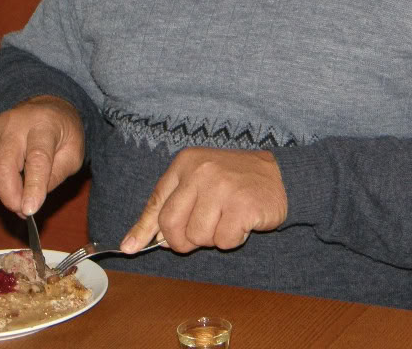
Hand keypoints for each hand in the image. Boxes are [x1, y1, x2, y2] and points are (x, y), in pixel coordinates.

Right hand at [0, 95, 84, 216]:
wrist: (46, 108)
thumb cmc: (62, 134)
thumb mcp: (73, 154)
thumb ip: (56, 176)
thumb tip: (31, 201)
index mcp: (44, 125)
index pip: (37, 158)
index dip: (33, 187)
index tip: (29, 210)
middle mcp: (15, 124)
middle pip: (2, 166)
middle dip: (10, 196)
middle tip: (24, 210)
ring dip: (5, 190)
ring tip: (24, 184)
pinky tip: (11, 173)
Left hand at [121, 147, 287, 253]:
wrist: (280, 176)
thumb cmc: (234, 183)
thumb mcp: (198, 182)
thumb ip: (170, 207)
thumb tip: (133, 243)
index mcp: (186, 163)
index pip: (157, 202)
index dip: (144, 229)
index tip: (131, 247)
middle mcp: (202, 171)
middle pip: (171, 226)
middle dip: (182, 240)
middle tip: (199, 235)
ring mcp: (222, 187)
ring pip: (198, 237)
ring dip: (212, 238)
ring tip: (227, 219)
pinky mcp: (243, 205)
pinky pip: (224, 241)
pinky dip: (233, 239)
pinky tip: (242, 223)